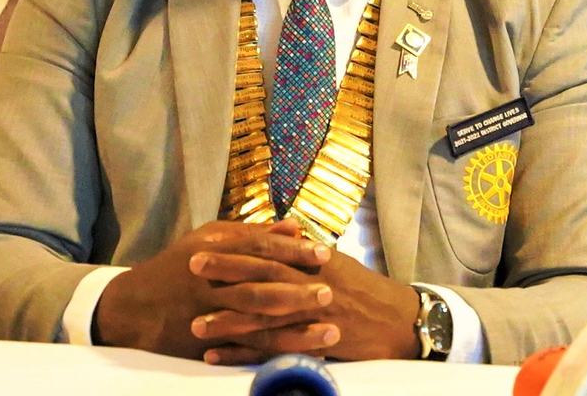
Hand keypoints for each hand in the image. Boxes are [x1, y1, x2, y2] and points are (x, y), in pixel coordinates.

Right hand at [93, 219, 331, 357]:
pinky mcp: (206, 343)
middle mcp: (210, 280)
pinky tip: (300, 357)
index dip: (293, 251)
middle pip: (260, 285)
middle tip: (329, 293)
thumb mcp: (209, 239)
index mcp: (213, 250)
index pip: (259, 248)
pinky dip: (274, 354)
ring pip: (256, 322)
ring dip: (295, 328)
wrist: (133, 307)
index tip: (324, 254)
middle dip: (297, 290)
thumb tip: (294, 226)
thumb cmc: (177, 266)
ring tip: (329, 331)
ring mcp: (207, 314)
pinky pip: (245, 351)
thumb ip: (252, 233)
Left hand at [191, 246, 420, 364]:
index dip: (237, 245)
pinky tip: (217, 356)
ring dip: (227, 321)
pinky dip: (243, 355)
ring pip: (263, 318)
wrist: (397, 320)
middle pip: (261, 277)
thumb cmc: (365, 288)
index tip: (205, 241)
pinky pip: (273, 351)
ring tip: (195, 324)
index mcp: (312, 262)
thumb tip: (285, 230)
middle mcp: (309, 285)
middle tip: (189, 267)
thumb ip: (306, 250)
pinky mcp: (313, 345)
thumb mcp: (337, 262)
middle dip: (225, 272)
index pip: (268, 248)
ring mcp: (310, 317)